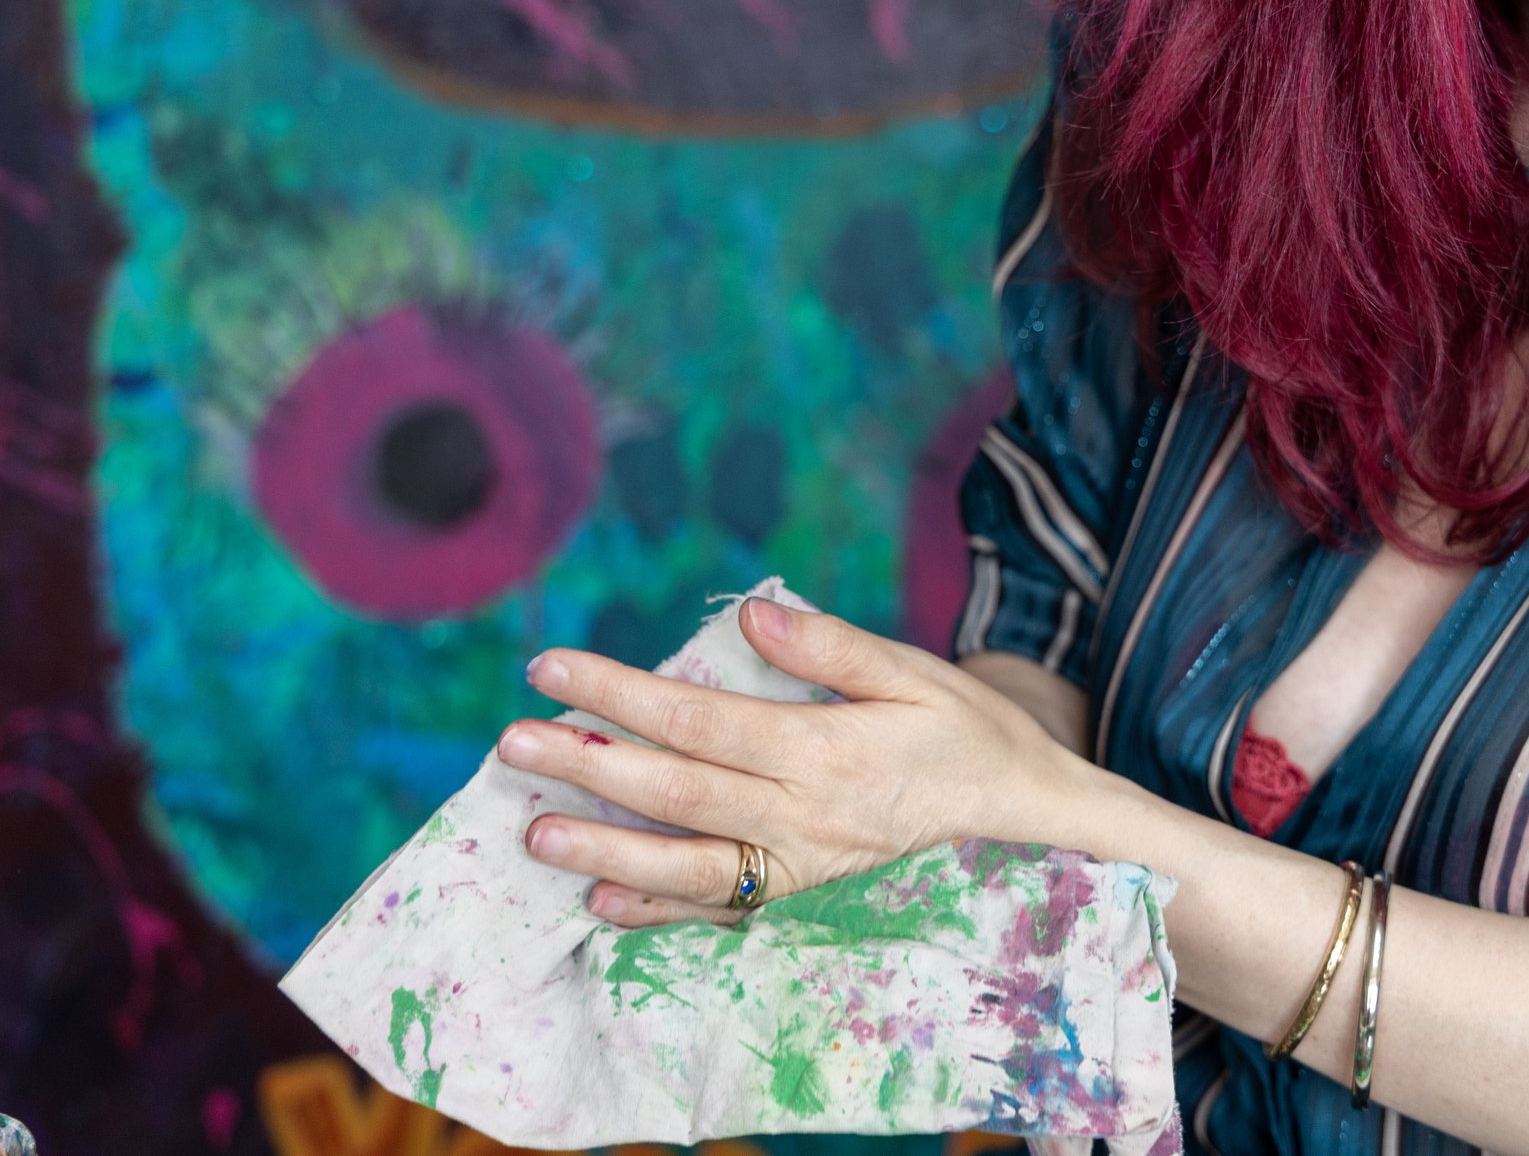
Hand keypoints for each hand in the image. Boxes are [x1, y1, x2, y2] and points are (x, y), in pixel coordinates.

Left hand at [496, 595, 1090, 927]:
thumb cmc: (959, 721)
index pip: (701, 720)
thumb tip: (749, 617)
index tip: (552, 667)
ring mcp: (799, 863)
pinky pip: (720, 908)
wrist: (1015, 801)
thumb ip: (829, 647)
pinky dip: (657, 910)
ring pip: (688, 866)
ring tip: (533, 830)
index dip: (621, 695)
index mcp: (824, 751)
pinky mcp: (799, 890)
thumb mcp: (911, 668)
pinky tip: (599, 898)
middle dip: (589, 766)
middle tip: (513, 740)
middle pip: (677, 792)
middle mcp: (803, 817)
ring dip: (605, 848)